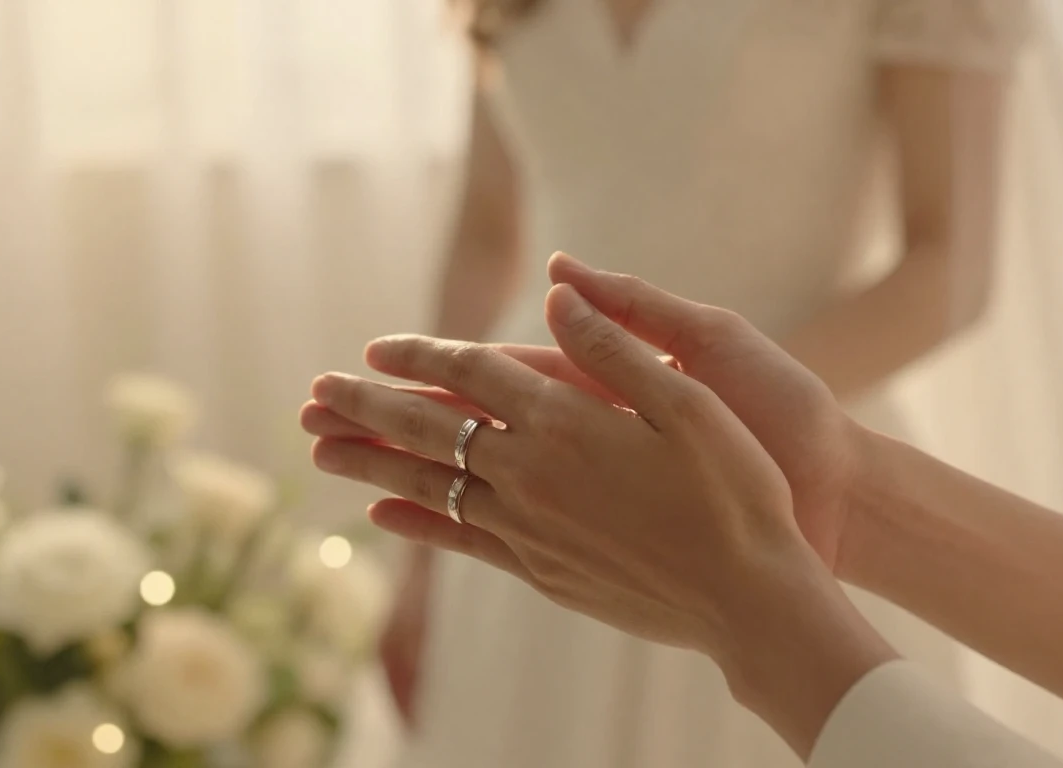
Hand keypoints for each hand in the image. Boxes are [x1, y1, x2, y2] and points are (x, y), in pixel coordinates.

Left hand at [303, 284, 893, 755]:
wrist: (750, 598)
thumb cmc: (735, 489)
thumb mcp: (689, 398)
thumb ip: (614, 345)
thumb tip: (555, 291)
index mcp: (567, 421)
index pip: (472, 374)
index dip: (420, 356)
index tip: (371, 349)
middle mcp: (533, 473)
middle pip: (431, 429)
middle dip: (367, 408)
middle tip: (312, 396)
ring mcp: (531, 528)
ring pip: (431, 486)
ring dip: (372, 464)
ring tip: (320, 451)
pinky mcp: (542, 570)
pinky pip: (461, 541)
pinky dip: (418, 524)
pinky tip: (384, 516)